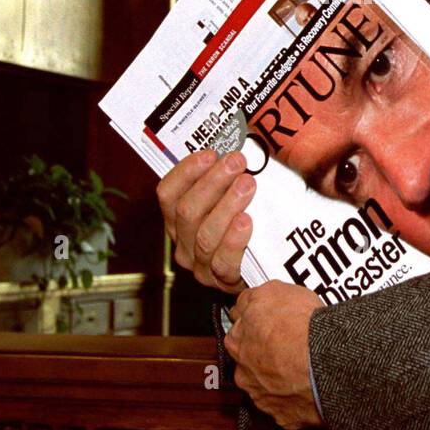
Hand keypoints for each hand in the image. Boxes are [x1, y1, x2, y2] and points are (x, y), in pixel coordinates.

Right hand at [156, 149, 253, 294]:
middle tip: (236, 162)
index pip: (167, 193)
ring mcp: (201, 265)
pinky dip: (234, 240)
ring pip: (205, 235)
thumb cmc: (244, 225)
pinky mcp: (223, 281)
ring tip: (247, 185)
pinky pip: (224, 262)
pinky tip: (246, 221)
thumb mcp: (227, 197)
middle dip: (213, 182)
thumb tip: (230, 147)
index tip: (211, 154)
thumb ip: (223, 175)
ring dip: (227, 205)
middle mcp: (183, 242)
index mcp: (177, 219)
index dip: (186, 171)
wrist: (262, 269)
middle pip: (187, 211)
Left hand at [225, 281, 324, 429]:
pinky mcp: (283, 417)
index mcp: (237, 341)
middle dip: (264, 355)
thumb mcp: (273, 291)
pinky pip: (288, 407)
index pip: (239, 330)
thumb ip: (253, 297)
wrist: (323, 363)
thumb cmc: (299, 326)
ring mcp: (262, 397)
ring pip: (267, 386)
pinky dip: (296, 399)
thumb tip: (248, 299)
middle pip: (250, 361)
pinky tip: (310, 386)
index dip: (256, 325)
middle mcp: (244, 372)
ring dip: (280, 379)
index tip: (268, 324)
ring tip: (304, 368)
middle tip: (289, 345)